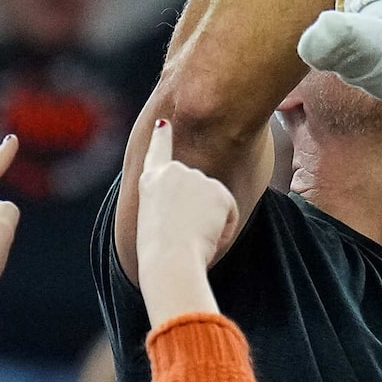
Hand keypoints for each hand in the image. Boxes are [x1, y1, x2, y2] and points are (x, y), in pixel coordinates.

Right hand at [135, 119, 240, 304]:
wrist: (170, 259)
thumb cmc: (160, 254)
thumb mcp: (156, 222)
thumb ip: (171, 205)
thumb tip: (194, 210)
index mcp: (151, 181)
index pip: (157, 152)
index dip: (161, 137)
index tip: (163, 123)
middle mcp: (173, 171)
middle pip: (198, 189)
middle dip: (199, 212)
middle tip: (183, 235)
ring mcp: (196, 177)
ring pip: (215, 202)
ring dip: (211, 222)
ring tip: (192, 237)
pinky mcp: (218, 190)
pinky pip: (230, 212)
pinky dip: (224, 228)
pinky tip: (208, 236)